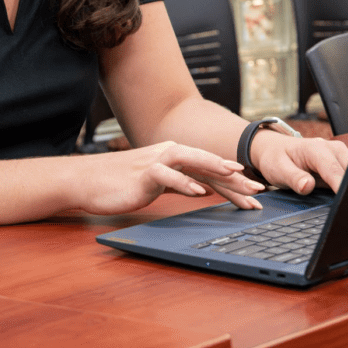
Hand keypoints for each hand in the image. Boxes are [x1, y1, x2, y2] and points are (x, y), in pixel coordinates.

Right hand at [76, 141, 266, 215]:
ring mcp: (157, 161)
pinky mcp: (144, 173)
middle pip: (208, 163)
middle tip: (259, 191)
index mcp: (174, 156)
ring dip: (217, 171)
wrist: (88, 180)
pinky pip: (168, 176)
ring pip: (193, 161)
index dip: (233, 181)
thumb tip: (201, 188)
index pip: (210, 168)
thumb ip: (179, 182)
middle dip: (235, 178)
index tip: (254, 194)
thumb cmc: (121, 183)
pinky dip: (185, 182)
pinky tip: (199, 192)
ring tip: (238, 180)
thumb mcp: (157, 183)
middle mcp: (169, 153)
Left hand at [247, 131, 347, 195]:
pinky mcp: (341, 163)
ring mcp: (339, 155)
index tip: (346, 202)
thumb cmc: (276, 158)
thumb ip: (293, 178)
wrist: (275, 149)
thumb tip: (308, 186)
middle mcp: (332, 149)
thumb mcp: (278, 169)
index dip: (341, 186)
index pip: (334, 170)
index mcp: (316, 149)